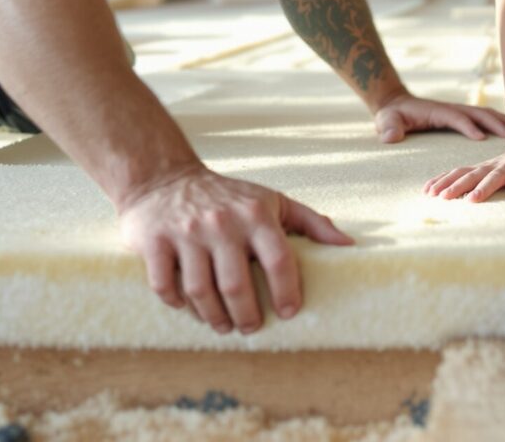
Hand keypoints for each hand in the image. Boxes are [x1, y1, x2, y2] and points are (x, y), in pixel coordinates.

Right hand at [118, 167, 352, 333]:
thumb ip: (312, 222)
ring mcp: (186, 232)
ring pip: (201, 291)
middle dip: (246, 316)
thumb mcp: (272, 200)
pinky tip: (188, 307)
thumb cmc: (228, 196)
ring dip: (214, 317)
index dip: (286, 292)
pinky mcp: (154, 241)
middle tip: (251, 327)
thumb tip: (350, 245)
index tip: (287, 313)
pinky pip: (165, 285)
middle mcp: (221, 223)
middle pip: (236, 286)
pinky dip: (177, 303)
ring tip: (223, 325)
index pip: (278, 260)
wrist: (164, 177)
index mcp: (255, 214)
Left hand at [373, 93, 504, 143]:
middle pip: (478, 113)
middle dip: (495, 123)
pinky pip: (484, 119)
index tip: (482, 138)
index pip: (456, 118)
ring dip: (502, 122)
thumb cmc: (391, 115)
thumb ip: (388, 128)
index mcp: (437, 111)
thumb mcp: (386, 120)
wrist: (394, 104)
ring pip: (485, 115)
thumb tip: (389, 137)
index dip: (469, 127)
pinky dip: (499, 124)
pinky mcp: (461, 116)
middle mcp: (452, 109)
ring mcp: (458, 111)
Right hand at [423, 136, 504, 203]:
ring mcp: (492, 164)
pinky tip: (427, 190)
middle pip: (494, 174)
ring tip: (439, 197)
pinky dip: (443, 179)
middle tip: (470, 201)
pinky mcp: (480, 167)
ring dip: (455, 184)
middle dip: (482, 187)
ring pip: (471, 172)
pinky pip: (459, 172)